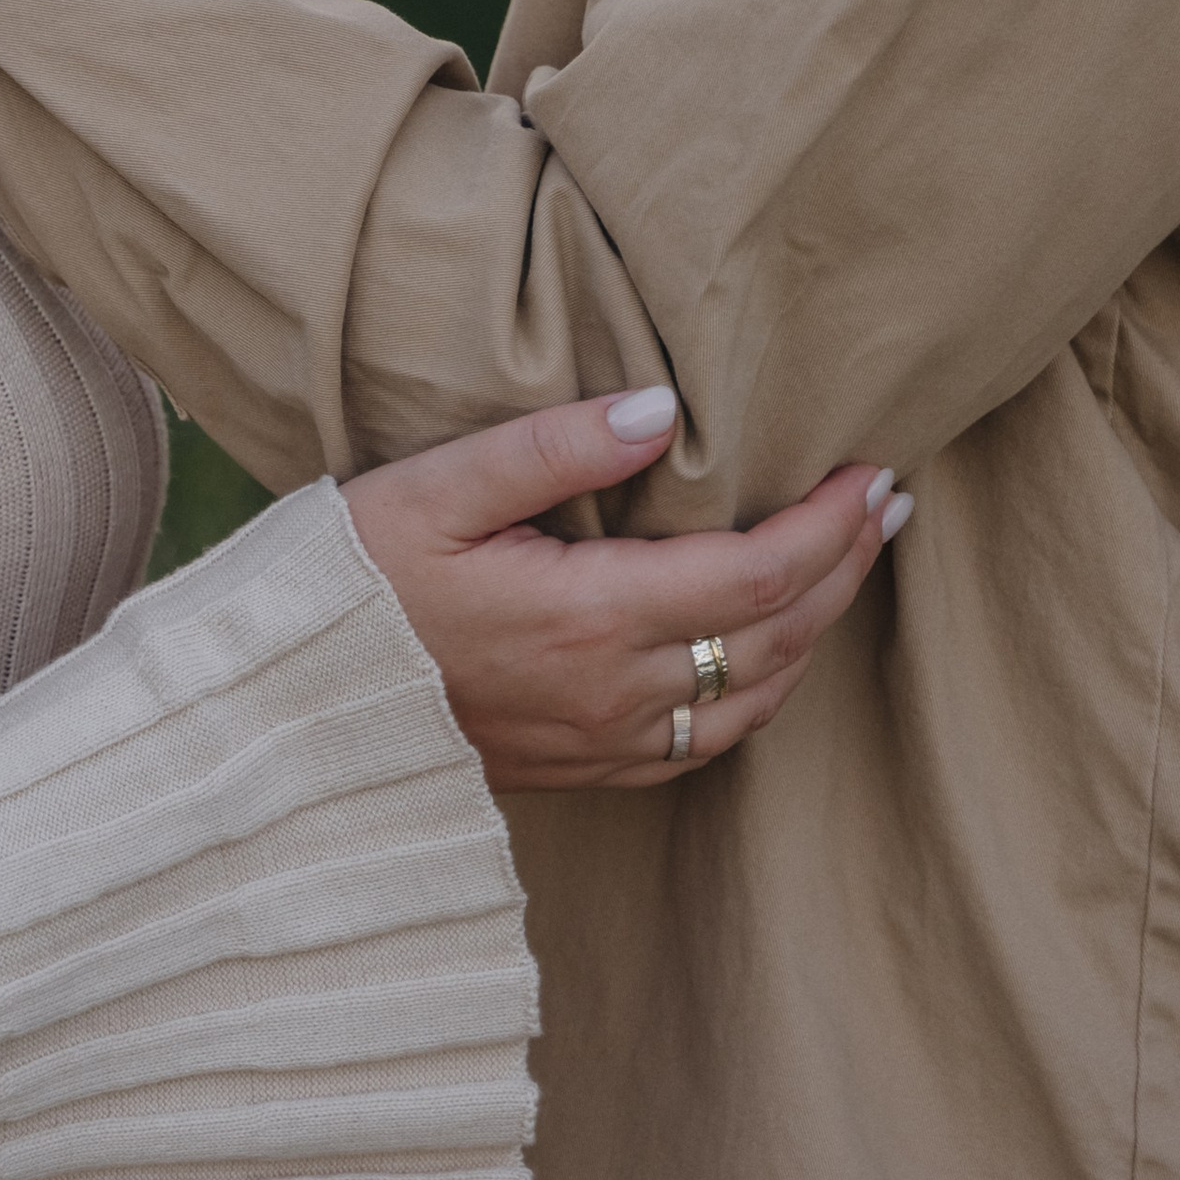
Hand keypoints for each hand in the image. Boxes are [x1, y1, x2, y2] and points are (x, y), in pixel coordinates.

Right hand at [343, 393, 903, 791]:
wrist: (290, 706)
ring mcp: (601, 743)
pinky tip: (765, 651)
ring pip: (754, 699)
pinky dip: (761, 690)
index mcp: (590, 618)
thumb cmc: (354, 580)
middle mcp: (614, 694)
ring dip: (814, 631)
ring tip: (847, 565)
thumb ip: (553, 447)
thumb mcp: (438, 488)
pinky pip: (707, 743)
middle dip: (844, 569)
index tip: (873, 474)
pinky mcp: (582, 769)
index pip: (755, 576)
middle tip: (889, 505)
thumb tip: (661, 410)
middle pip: (775, 638)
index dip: (829, 528)